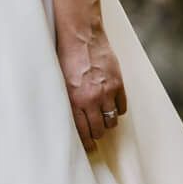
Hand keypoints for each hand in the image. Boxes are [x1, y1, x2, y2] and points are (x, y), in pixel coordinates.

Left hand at [56, 27, 126, 154]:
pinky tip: (111, 107)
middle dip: (97, 134)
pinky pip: (122, 107)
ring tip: (103, 120)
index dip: (86, 142)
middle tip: (95, 135)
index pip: (82, 131)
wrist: (81, 35)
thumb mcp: (60, 81)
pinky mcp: (118, 84)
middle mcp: (91, 99)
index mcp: (74, 100)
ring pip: (111, 121)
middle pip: (99, 129)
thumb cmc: (66, 56)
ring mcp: (107, 92)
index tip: (88, 148)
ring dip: (107, 123)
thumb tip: (72, 119)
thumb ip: (68, 101)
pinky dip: (118, 110)